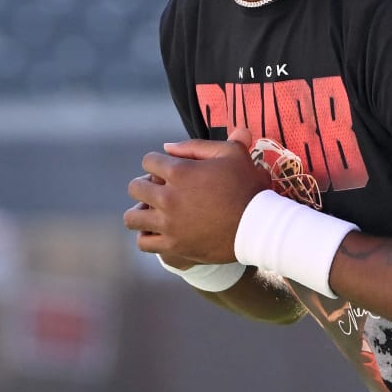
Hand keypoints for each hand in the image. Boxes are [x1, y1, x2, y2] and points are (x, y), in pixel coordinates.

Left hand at [123, 127, 268, 263]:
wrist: (259, 226)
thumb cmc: (248, 186)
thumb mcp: (231, 154)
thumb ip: (199, 144)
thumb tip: (167, 146)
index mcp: (180, 172)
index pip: (148, 160)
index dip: (158, 163)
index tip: (169, 170)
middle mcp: (168, 198)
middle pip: (135, 187)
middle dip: (146, 185)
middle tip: (161, 190)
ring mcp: (169, 224)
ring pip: (132, 217)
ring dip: (140, 212)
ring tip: (153, 213)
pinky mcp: (173, 246)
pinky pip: (144, 242)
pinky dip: (147, 236)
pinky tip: (158, 231)